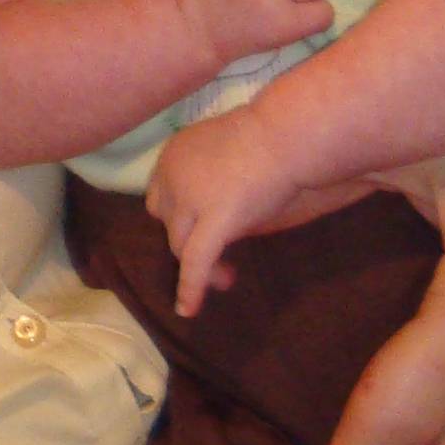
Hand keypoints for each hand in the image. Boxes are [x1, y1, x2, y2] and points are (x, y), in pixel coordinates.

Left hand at [150, 105, 301, 317]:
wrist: (285, 135)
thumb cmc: (268, 137)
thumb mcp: (225, 150)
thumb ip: (210, 176)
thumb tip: (215, 202)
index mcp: (172, 155)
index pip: (159, 196)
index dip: (177, 215)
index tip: (198, 225)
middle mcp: (171, 177)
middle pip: (168, 222)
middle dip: (189, 239)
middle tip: (218, 254)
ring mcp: (188, 200)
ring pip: (180, 246)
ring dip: (200, 266)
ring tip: (227, 277)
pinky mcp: (212, 222)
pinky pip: (195, 263)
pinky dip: (190, 287)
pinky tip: (187, 309)